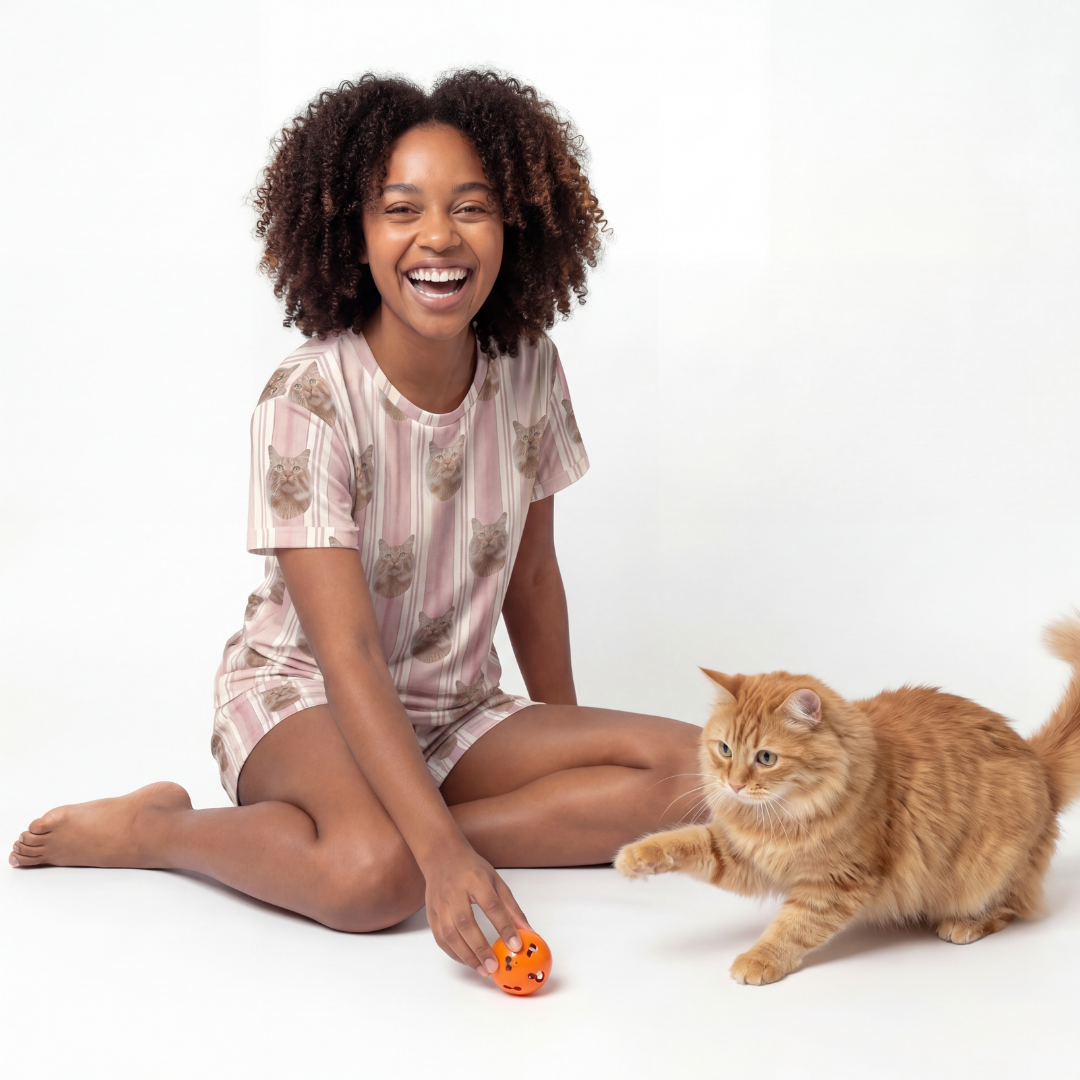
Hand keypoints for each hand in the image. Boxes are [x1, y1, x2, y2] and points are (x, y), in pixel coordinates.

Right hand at [423, 841, 529, 976]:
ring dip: (466, 955)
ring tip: (483, 970)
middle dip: (480, 948)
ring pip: (449, 934)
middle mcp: (455, 891)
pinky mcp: (430, 913)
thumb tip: (527, 932)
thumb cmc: (472, 869)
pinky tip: (467, 961)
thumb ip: (511, 907)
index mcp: (476, 879)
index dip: (504, 927)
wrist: (441, 855)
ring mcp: (439, 902)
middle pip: (466, 923)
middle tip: (494, 967)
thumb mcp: (496, 881)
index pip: (492, 905)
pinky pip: (439, 938)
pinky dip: (453, 953)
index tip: (516, 946)